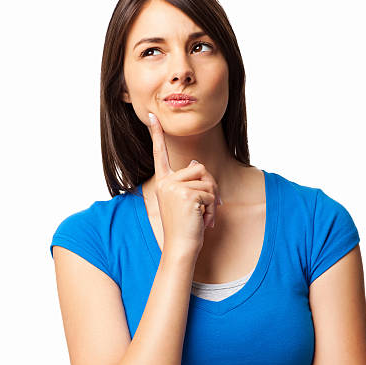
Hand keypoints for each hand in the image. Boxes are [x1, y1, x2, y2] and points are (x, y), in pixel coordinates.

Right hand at [148, 112, 221, 256]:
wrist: (181, 248)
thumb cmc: (185, 228)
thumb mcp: (187, 202)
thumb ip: (189, 182)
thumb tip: (194, 163)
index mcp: (163, 182)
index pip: (159, 154)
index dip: (157, 134)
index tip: (152, 116)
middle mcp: (166, 182)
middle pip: (199, 167)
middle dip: (210, 187)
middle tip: (208, 206)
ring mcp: (174, 188)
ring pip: (207, 180)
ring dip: (212, 200)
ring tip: (203, 216)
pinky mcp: (186, 194)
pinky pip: (210, 193)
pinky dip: (212, 209)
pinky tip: (203, 221)